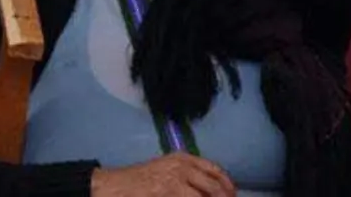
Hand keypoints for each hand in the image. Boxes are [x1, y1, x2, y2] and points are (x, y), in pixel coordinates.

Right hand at [91, 154, 236, 196]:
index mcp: (183, 158)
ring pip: (207, 195)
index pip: (215, 169)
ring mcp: (177, 180)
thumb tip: (209, 189)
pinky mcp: (171, 192)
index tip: (232, 194)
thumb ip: (186, 175)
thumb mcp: (166, 170)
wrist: (117, 186)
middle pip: (214, 185)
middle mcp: (182, 166)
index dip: (227, 184)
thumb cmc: (140, 180)